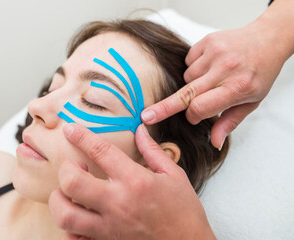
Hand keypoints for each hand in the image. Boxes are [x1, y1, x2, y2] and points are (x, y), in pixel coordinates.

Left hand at [49, 123, 215, 239]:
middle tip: (74, 167)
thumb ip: (153, 151)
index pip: (100, 151)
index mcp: (136, 181)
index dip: (81, 136)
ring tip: (69, 193)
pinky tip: (78, 217)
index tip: (70, 129)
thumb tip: (141, 130)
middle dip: (66, 169)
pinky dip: (69, 227)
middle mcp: (118, 203)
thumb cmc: (184, 212)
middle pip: (72, 182)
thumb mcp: (174, 175)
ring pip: (65, 214)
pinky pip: (73, 238)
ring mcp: (109, 227)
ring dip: (60, 200)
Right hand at [141, 2, 293, 148]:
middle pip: (186, 94)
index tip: (193, 118)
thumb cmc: (259, 73)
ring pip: (186, 78)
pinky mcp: (207, 41)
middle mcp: (225, 69)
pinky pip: (188, 61)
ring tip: (212, 78)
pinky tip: (209, 66)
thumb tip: (214, 143)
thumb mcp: (251, 102)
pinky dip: (193, 67)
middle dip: (163, 108)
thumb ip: (229, 122)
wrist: (266, 40)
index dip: (193, 116)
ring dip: (192, 83)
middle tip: (146, 117)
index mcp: (238, 88)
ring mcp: (215, 53)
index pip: (201, 107)